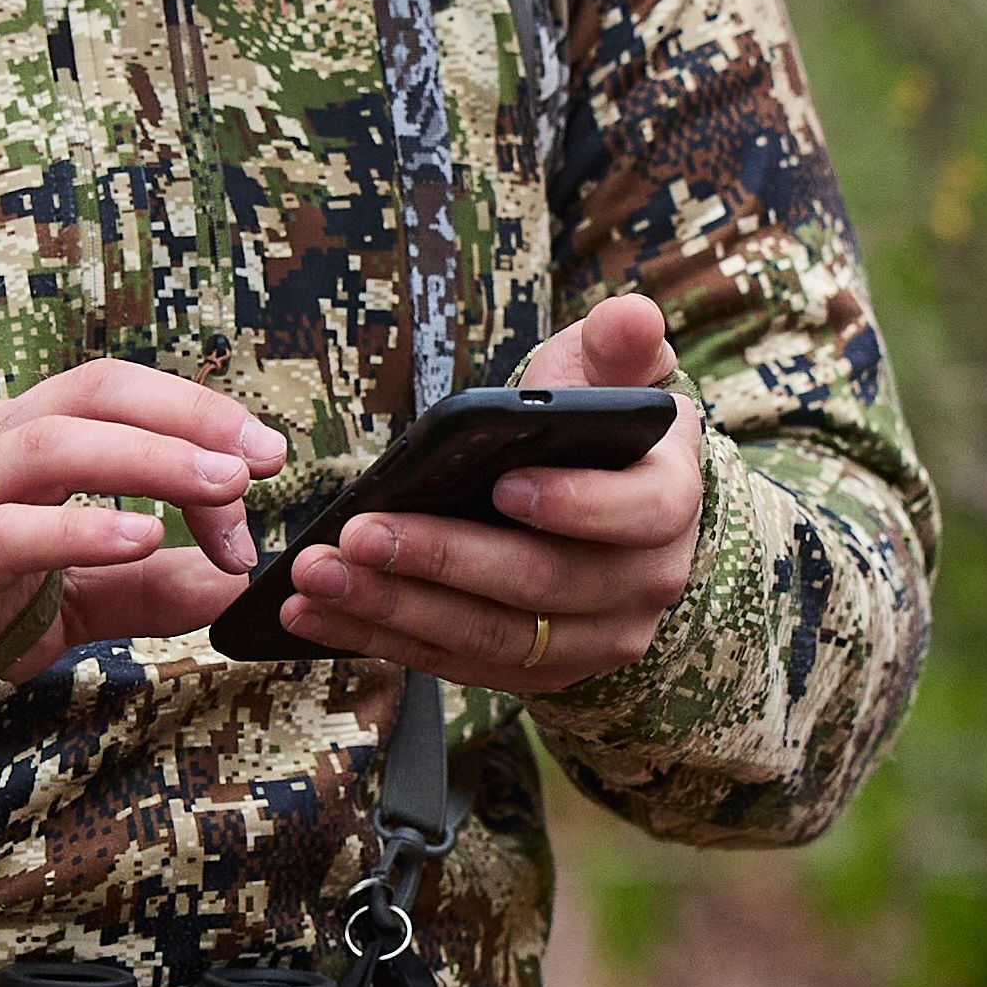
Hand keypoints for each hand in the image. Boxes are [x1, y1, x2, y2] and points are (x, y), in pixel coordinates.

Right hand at [0, 361, 286, 684]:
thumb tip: (234, 585)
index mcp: (23, 436)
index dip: (197, 412)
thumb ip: (147, 587)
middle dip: (187, 416)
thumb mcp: (72, 592)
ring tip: (220, 488)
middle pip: (92, 395)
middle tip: (261, 457)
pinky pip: (8, 532)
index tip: (265, 461)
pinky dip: (79, 530)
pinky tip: (140, 539)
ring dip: (147, 460)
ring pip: (51, 448)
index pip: (117, 394)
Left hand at [278, 293, 703, 701]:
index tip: (501, 484)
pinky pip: (457, 663)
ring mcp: (593, 638)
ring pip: (491, 636)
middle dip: (442, 559)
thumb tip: (634, 315)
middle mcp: (645, 583)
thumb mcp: (611, 373)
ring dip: (393, 609)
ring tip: (317, 576)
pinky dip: (381, 639)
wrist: (606, 503)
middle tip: (358, 533)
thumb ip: (618, 344)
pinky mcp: (540, 670)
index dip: (574, 504)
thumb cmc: (595, 427)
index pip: (637, 512)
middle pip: (542, 584)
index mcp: (670, 501)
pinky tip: (316, 613)